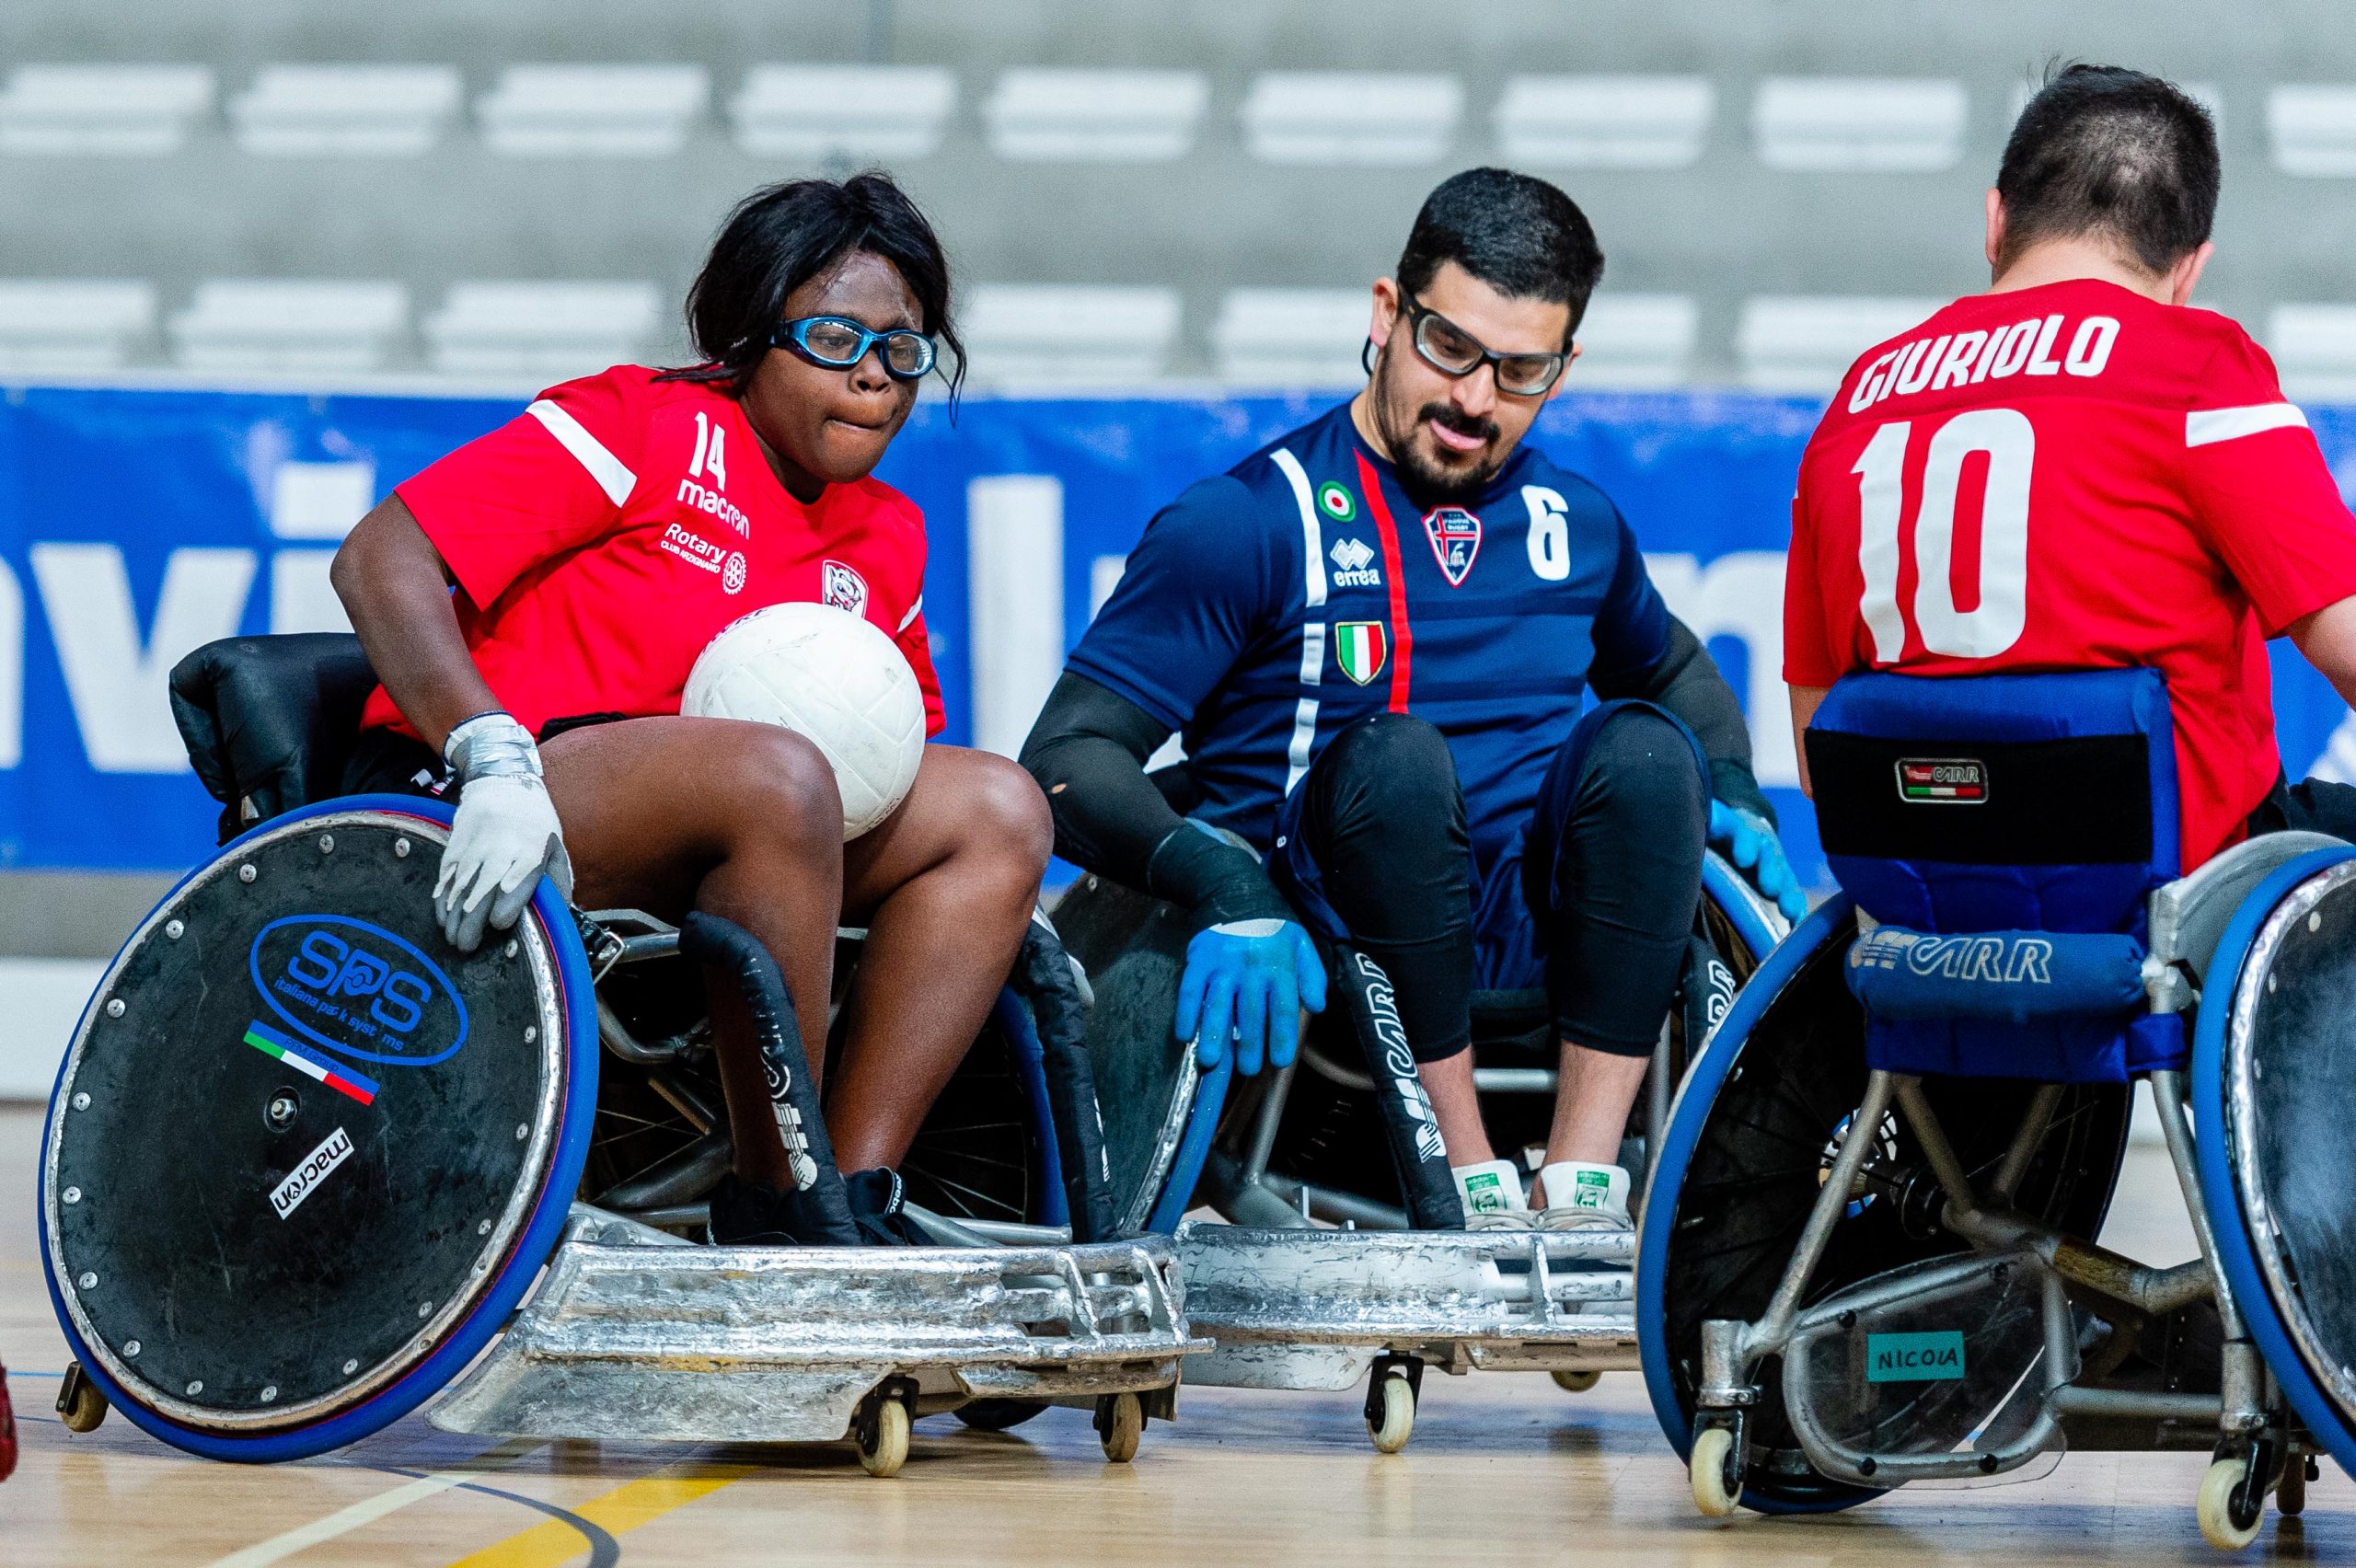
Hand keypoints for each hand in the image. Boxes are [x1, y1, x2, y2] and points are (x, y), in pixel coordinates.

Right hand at [435, 713, 573, 951]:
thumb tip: (562, 916)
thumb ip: (558, 882)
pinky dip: (442, 899)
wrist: (500, 783)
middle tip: (468, 947)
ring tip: (454, 939)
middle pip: (482, 889)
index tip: (499, 923)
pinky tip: (443, 918)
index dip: (507, 902)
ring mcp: (472, 850)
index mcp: (529, 852)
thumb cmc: (535, 821)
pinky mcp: (454, 850)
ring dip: (454, 916)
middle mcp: (498, 851)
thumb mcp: (556, 846)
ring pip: (459, 887)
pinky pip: (445, 879)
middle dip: (472, 920)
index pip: (517, 880)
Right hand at [1174, 918, 1326, 1075]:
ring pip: (1217, 1005)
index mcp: (1279, 966)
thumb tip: (1317, 1006)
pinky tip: (1184, 1034)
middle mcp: (1251, 968)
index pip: (1284, 1009)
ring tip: (1212, 1061)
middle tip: (1248, 1069)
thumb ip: (1312, 976)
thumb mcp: (1301, 944)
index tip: (1279, 1061)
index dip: (1281, 1037)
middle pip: (1250, 1014)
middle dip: (1249, 1045)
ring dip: (1214, 1035)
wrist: (1234, 891)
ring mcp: (1222, 965)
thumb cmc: (1272, 927)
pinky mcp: (1198, 961)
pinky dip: (1186, 1013)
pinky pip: (1189, 991)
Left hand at [1708, 799, 1806, 922]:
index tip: (1743, 859)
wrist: (1736, 829)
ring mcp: (1772, 865)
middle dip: (1770, 871)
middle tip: (1770, 886)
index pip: (1745, 831)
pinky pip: (1790, 894)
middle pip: (1769, 856)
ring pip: (1783, 877)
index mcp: (1740, 828)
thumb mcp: (1705, 823)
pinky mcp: (1779, 882)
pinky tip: (1795, 921)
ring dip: (1786, 893)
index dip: (1746, 843)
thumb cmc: (1715, 830)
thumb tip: (1674, 825)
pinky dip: (1794, 907)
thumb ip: (1698, 826)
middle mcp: (1761, 846)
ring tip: (1788, 910)